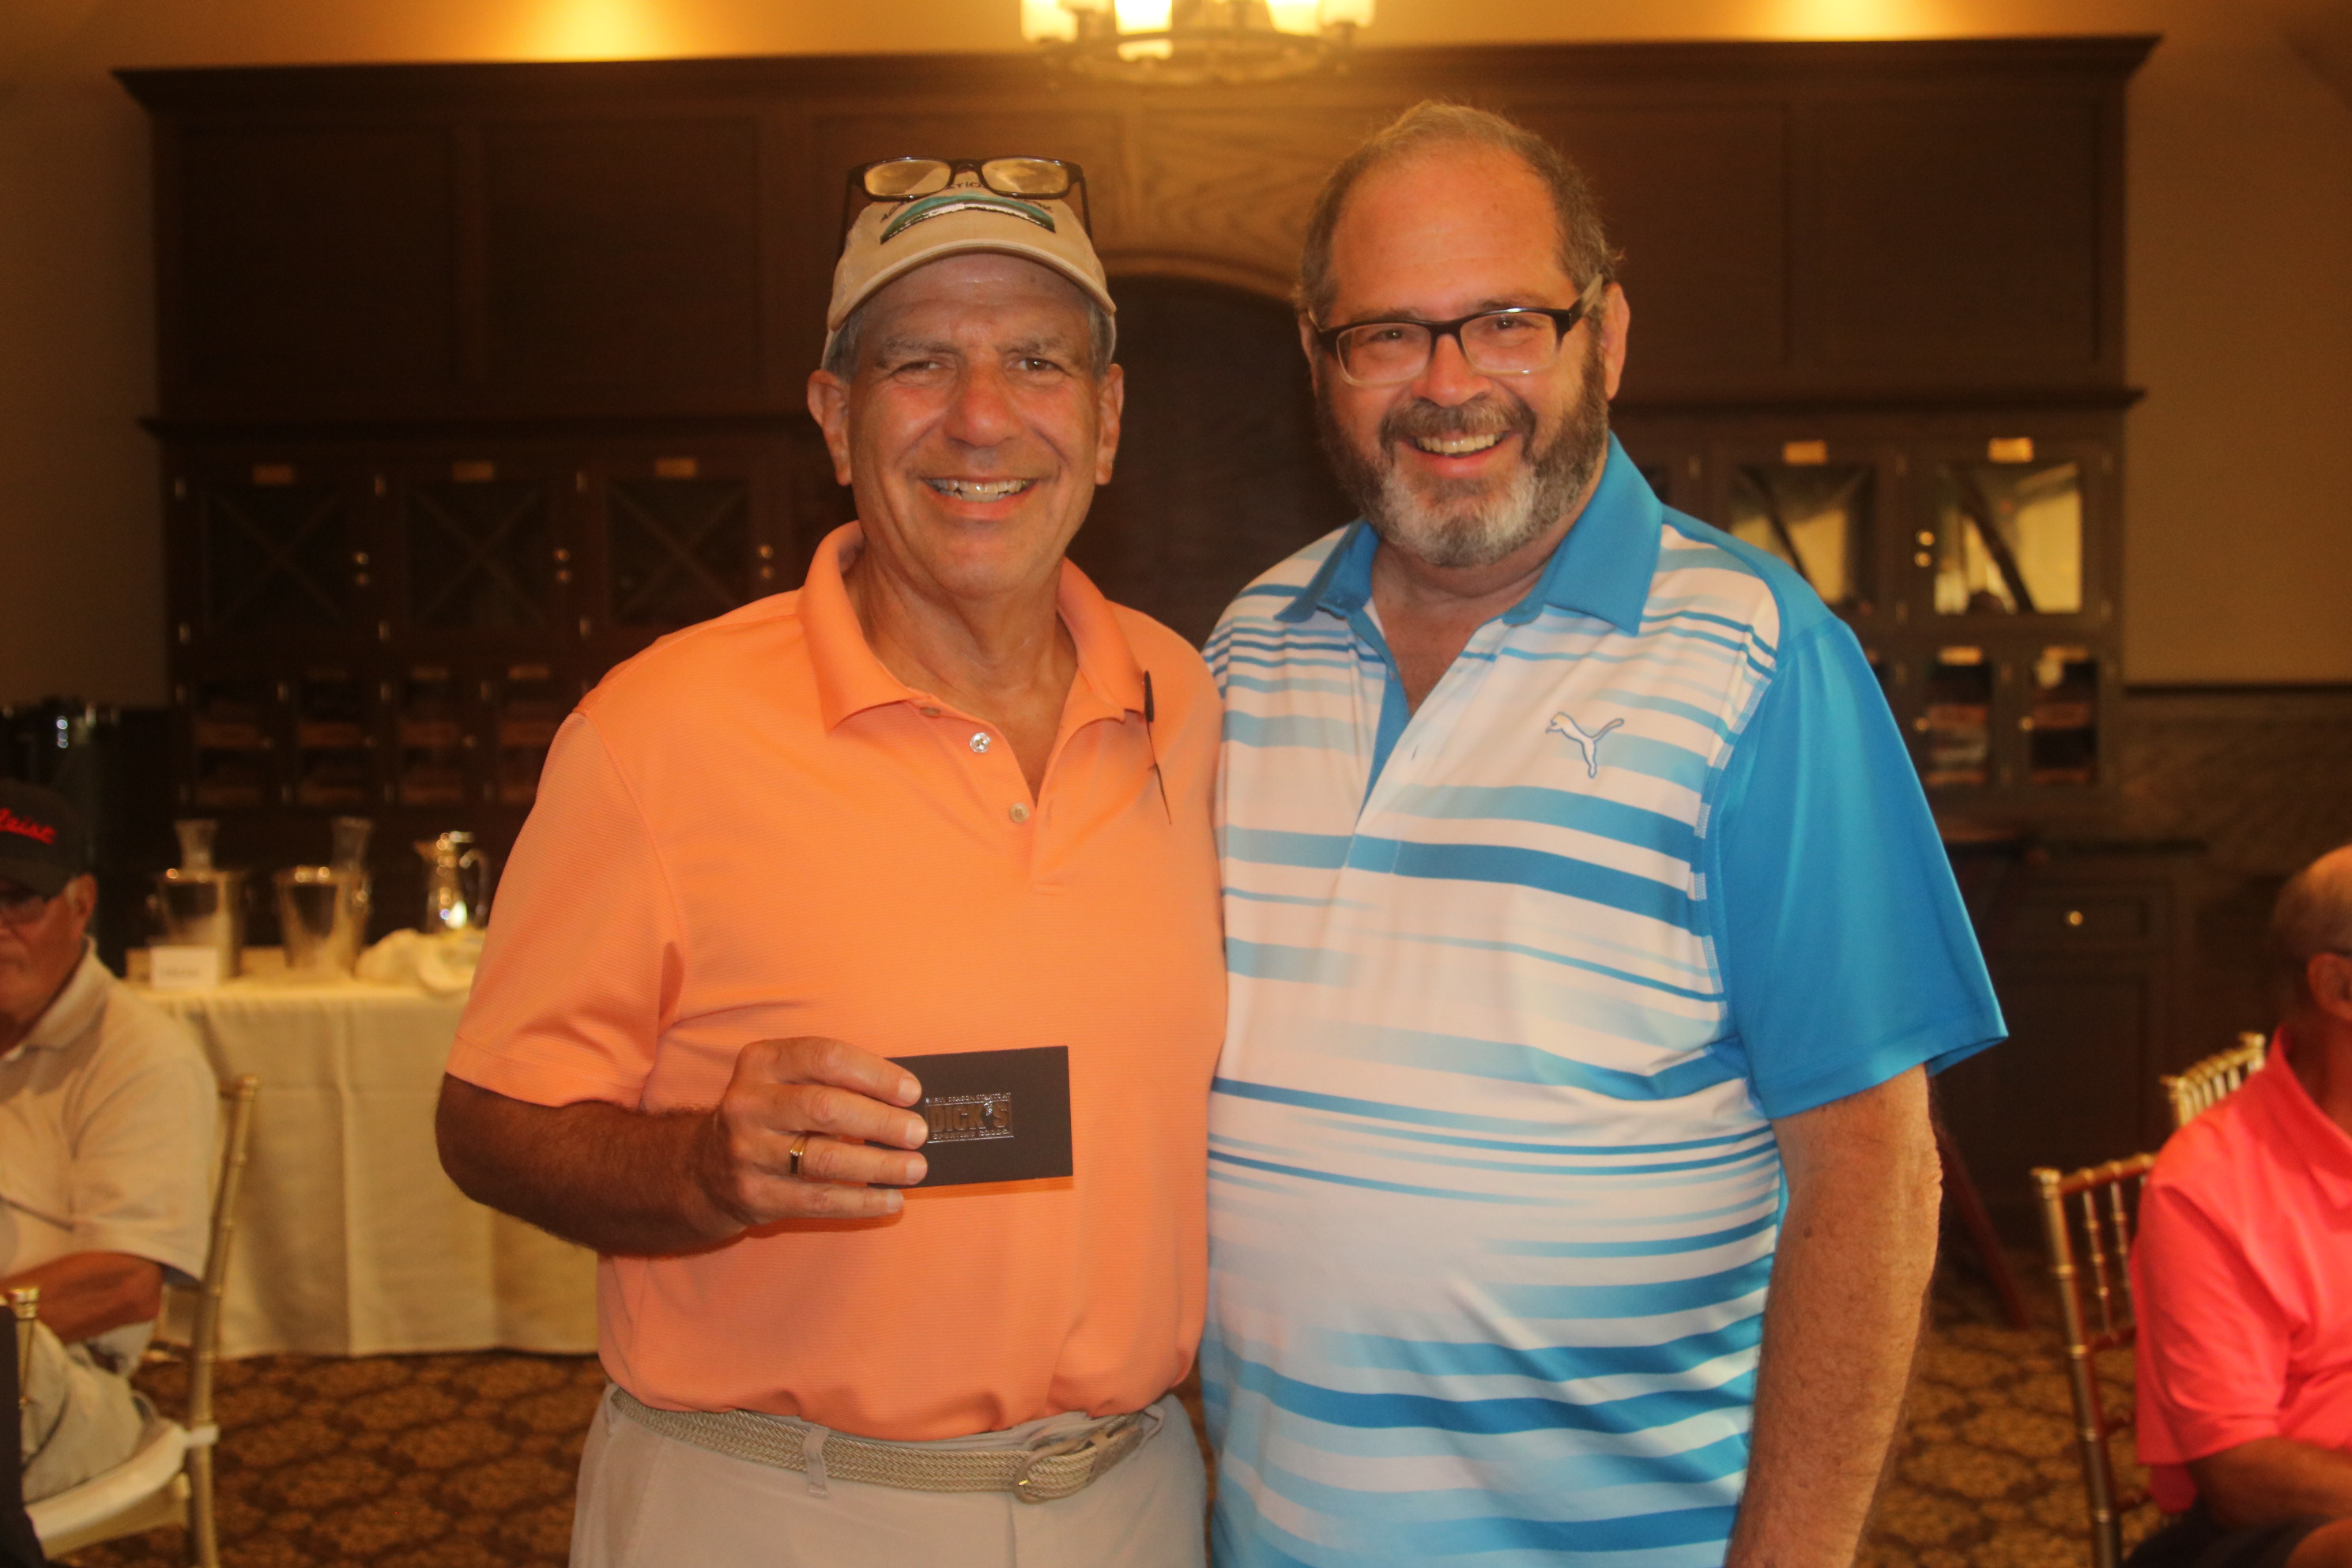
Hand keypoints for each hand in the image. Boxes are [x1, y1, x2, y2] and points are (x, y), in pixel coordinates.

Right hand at [693, 1037, 927, 1225]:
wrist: (705, 1168)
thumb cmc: (770, 1114)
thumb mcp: (786, 1080)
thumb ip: (835, 1081)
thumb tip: (906, 1100)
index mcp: (762, 1062)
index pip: (826, 1057)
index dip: (874, 1074)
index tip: (912, 1092)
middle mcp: (748, 1103)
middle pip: (826, 1107)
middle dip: (881, 1121)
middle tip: (917, 1132)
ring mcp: (747, 1151)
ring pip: (825, 1159)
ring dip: (879, 1165)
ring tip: (916, 1168)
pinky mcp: (755, 1194)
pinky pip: (819, 1199)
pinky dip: (862, 1201)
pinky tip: (892, 1199)